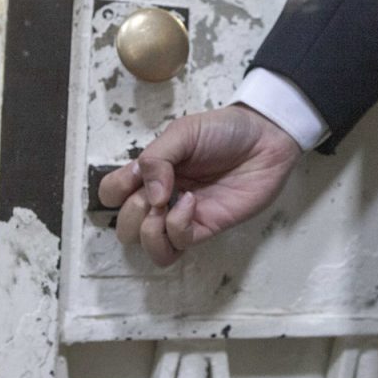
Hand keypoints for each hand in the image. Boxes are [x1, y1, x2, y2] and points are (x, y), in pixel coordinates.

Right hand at [98, 104, 301, 265]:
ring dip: (150, 231)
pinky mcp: (206, 227)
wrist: (265, 138)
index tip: (134, 177)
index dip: (114, 192)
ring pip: (149, 246)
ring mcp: (183, 215)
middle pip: (125, 226)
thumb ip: (156, 159)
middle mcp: (162, 197)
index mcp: (150, 172)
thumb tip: (148, 196)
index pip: (111, 194)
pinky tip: (191, 203)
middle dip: (132, 214)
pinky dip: (177, 227)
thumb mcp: (182, 132)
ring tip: (167, 206)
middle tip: (154, 194)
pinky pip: (178, 244)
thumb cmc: (224, 130)